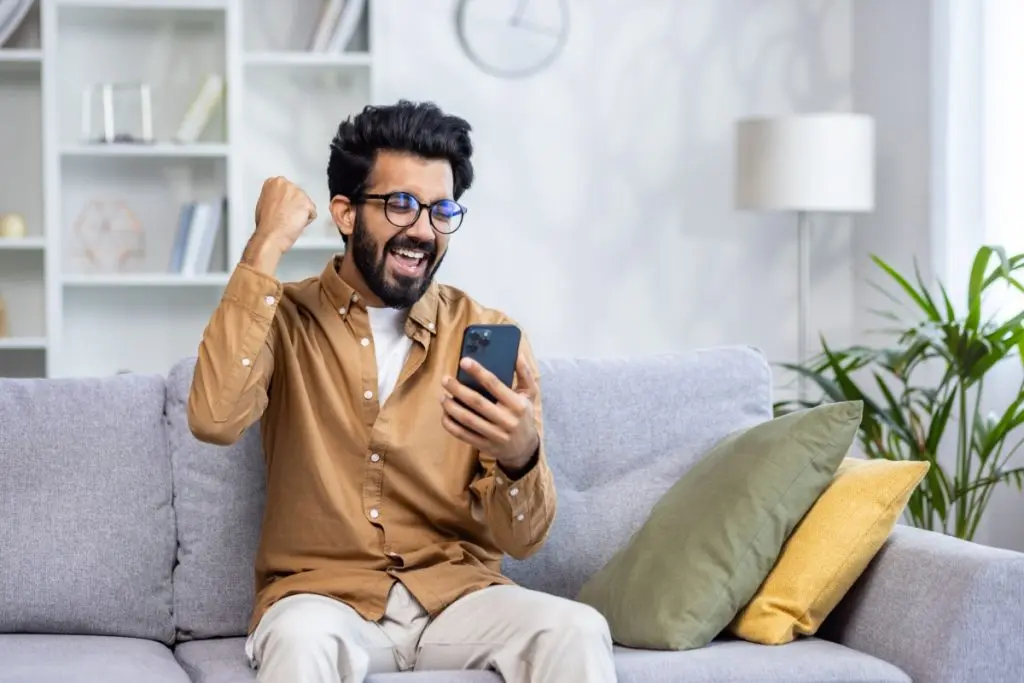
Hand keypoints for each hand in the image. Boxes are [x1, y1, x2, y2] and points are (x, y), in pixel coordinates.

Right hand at [243, 177, 316, 272]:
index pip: (288, 189)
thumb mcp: (264, 203)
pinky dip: (307, 220)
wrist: (270, 235)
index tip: (282, 208)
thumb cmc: (266, 224)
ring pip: (306, 204)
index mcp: (274, 183)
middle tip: (286, 216)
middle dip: (295, 206)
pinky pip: (312, 213)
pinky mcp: (307, 203)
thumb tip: (281, 200)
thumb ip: (274, 197)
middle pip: (298, 195)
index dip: (286, 201)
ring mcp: (298, 193)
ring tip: (290, 221)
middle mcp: (287, 184)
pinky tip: (296, 223)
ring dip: (301, 213)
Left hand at [440, 353, 539, 473]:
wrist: (524, 449)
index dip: (478, 372)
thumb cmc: (524, 416)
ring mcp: (495, 435)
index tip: (464, 361)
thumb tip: (517, 354)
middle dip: (458, 389)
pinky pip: (463, 434)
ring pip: (467, 419)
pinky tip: (444, 414)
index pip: (495, 384)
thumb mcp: (530, 395)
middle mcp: (507, 420)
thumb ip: (524, 374)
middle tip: (445, 379)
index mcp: (518, 405)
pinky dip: (450, 424)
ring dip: (451, 406)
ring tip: (441, 396)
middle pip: (477, 402)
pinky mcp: (485, 445)